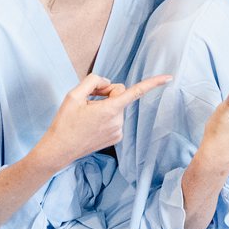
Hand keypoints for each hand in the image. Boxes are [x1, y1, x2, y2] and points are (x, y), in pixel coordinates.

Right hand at [33, 72, 170, 169]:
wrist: (59, 150)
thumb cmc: (65, 122)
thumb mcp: (73, 95)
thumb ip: (93, 81)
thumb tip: (107, 82)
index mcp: (110, 109)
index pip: (136, 92)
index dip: (153, 83)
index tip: (169, 77)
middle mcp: (118, 121)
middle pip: (120, 95)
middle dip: (107, 92)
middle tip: (89, 98)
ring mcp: (118, 131)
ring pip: (117, 107)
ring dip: (105, 105)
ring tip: (87, 114)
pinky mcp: (116, 138)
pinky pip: (115, 118)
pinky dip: (106, 116)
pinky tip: (91, 123)